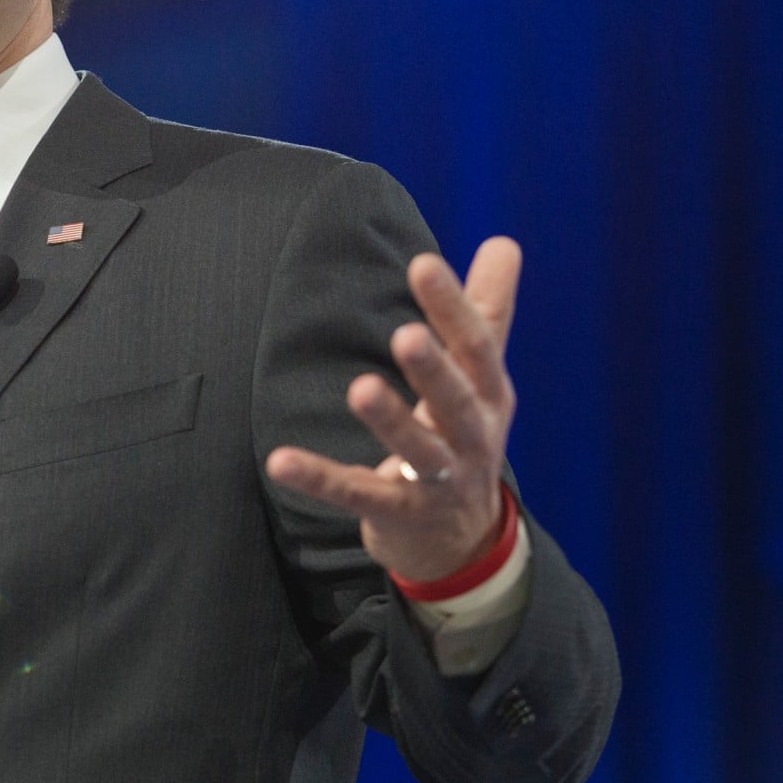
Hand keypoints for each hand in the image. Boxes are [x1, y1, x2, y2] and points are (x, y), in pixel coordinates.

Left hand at [266, 237, 521, 582]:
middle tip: (406, 334)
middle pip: (456, 400)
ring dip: (390, 421)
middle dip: (433, 369)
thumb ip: (487, 311)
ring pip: (417, 451)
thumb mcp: (482, 377)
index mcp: (489, 395)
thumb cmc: (466, 435)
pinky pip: (356, 494)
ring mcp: (439, 482)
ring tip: (359, 388)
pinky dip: (319, 477)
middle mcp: (472, 438)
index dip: (452, 307)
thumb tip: (504, 241)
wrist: (466, 540)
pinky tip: (278, 460)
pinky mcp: (398, 514)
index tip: (423, 264)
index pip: (477, 346)